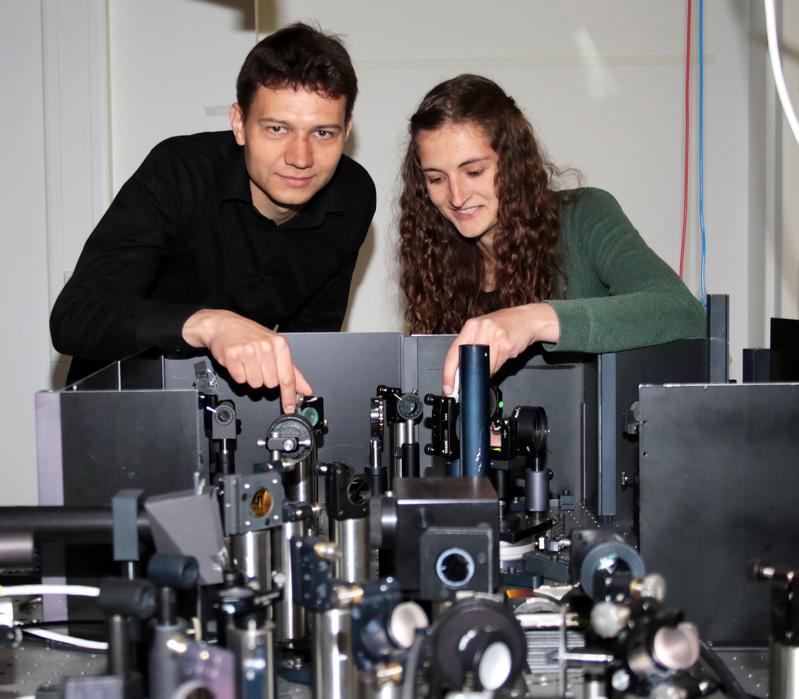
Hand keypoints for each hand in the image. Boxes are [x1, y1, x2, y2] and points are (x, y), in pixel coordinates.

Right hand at [182, 309, 311, 412]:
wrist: (223, 325)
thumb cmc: (251, 335)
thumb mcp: (275, 348)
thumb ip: (292, 370)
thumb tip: (305, 389)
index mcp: (280, 344)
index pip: (287, 377)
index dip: (289, 396)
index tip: (290, 408)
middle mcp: (266, 347)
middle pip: (270, 384)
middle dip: (264, 378)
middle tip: (258, 364)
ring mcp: (249, 351)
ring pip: (255, 383)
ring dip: (251, 376)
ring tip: (247, 362)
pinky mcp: (233, 356)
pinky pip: (240, 379)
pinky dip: (238, 374)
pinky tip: (238, 362)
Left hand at [442, 303, 559, 393]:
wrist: (527, 319)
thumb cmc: (504, 324)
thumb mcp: (482, 329)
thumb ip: (470, 345)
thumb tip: (460, 370)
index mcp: (471, 326)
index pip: (453, 353)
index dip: (448, 373)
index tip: (448, 387)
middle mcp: (481, 328)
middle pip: (470, 362)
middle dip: (471, 373)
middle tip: (473, 378)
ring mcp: (495, 336)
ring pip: (486, 366)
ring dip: (488, 369)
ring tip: (495, 357)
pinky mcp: (507, 344)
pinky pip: (498, 364)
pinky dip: (499, 365)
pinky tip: (504, 353)